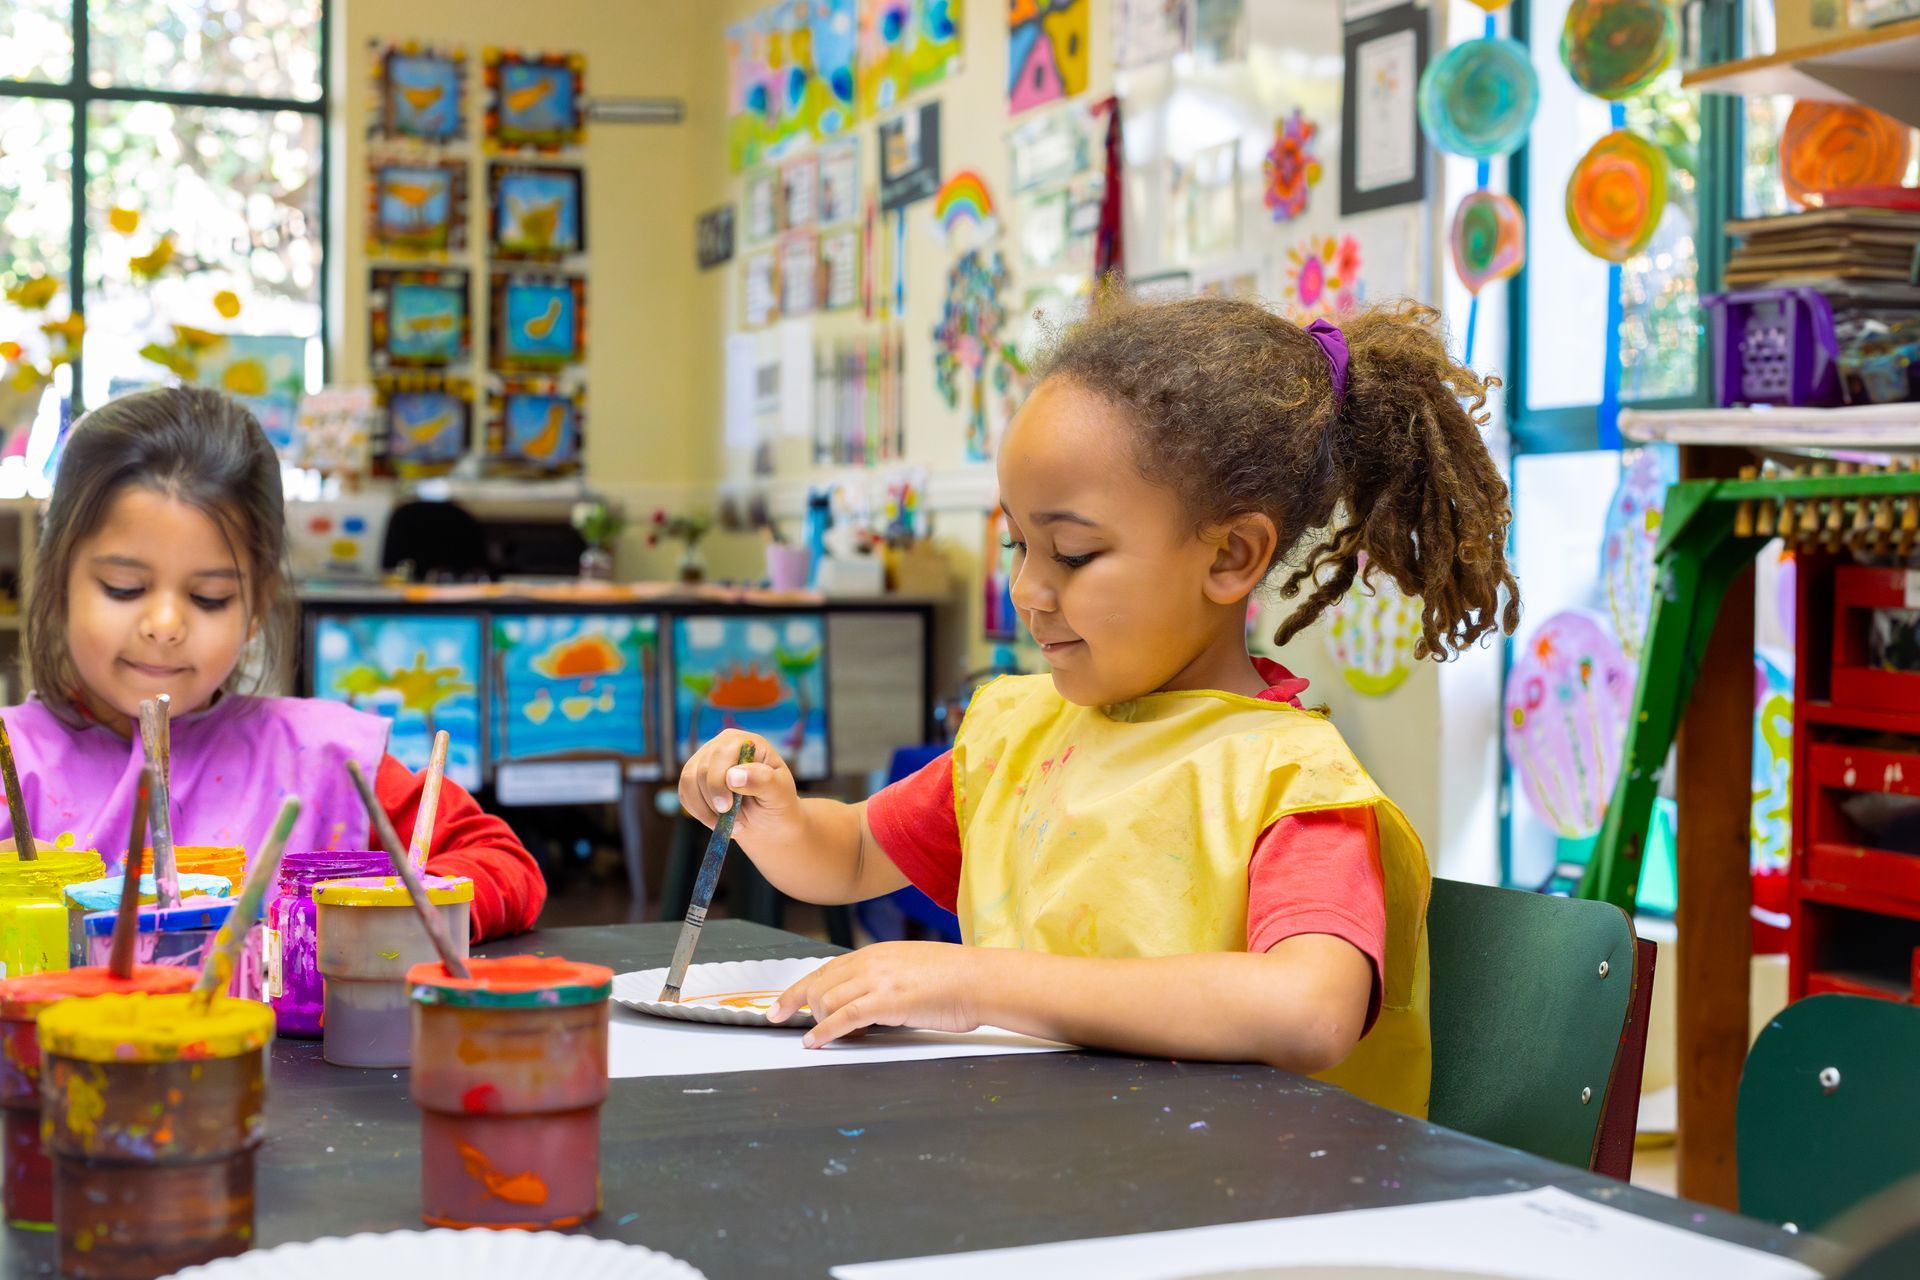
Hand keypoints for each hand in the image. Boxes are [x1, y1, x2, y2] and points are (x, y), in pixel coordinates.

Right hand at [676, 730, 800, 840]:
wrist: (767, 819)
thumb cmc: (777, 802)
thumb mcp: (779, 793)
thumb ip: (762, 781)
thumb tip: (733, 775)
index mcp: (745, 742)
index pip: (721, 754)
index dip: (719, 782)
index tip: (727, 808)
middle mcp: (722, 745)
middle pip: (702, 769)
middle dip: (713, 801)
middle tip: (733, 823)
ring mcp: (705, 759)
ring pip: (687, 781)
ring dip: (704, 810)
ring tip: (727, 825)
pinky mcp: (694, 776)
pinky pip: (684, 793)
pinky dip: (697, 812)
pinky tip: (716, 821)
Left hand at [772, 941, 985, 1047]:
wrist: (982, 979)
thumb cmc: (956, 979)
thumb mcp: (912, 969)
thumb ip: (886, 979)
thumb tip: (867, 1001)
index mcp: (877, 953)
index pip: (826, 970)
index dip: (799, 988)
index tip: (781, 1004)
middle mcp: (872, 961)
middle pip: (818, 983)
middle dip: (797, 1005)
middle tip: (782, 1022)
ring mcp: (879, 979)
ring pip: (826, 999)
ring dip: (814, 1020)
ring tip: (815, 1036)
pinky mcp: (888, 1000)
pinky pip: (844, 1017)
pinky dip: (823, 1031)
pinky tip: (814, 1042)